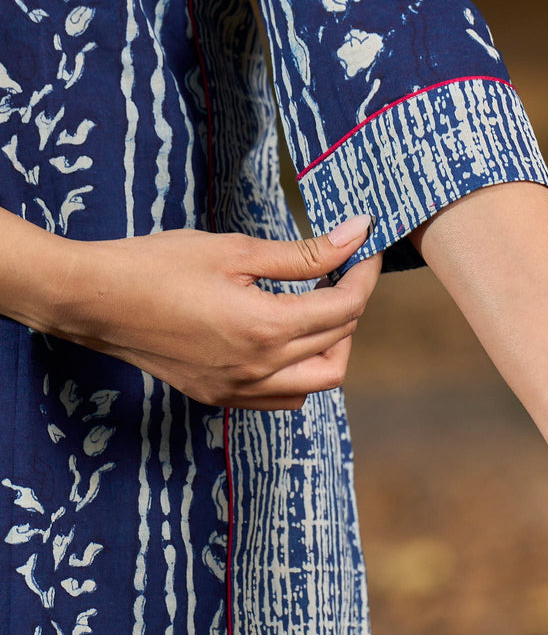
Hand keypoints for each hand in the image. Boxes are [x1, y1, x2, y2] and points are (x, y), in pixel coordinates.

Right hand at [25, 214, 380, 409]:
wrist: (94, 300)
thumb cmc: (157, 265)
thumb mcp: (236, 250)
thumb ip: (303, 252)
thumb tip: (356, 235)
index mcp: (265, 328)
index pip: (343, 308)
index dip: (364, 275)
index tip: (367, 249)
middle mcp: (258, 370)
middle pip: (338, 348)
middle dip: (352, 309)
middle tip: (342, 274)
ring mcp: (237, 390)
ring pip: (317, 384)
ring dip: (331, 348)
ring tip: (316, 309)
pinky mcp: (219, 397)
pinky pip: (281, 398)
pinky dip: (300, 374)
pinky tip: (286, 341)